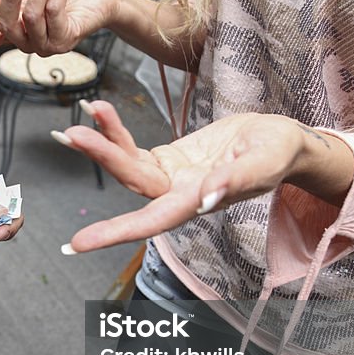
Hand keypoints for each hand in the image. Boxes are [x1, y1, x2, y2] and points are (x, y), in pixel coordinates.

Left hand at [54, 101, 335, 251]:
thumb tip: (208, 197)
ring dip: (103, 142)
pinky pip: (133, 147)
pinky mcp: (166, 159)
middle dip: (102, 158)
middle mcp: (177, 195)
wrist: (280, 140)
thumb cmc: (279, 153)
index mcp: (198, 203)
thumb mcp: (265, 162)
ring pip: (127, 163)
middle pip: (132, 182)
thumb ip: (237, 179)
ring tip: (84, 114)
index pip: (152, 220)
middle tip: (73, 135)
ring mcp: (170, 177)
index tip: (78, 243)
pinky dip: (114, 131)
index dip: (115, 233)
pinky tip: (97, 111)